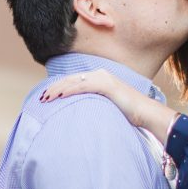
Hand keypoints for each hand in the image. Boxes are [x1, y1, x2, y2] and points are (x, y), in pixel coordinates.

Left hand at [40, 69, 176, 139]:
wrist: (146, 113)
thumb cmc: (129, 114)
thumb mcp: (108, 107)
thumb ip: (95, 104)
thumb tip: (82, 113)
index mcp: (99, 78)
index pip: (74, 81)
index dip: (59, 88)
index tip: (46, 96)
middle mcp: (100, 75)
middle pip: (70, 80)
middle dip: (54, 89)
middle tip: (41, 98)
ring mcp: (103, 78)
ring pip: (74, 82)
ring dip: (57, 91)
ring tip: (45, 99)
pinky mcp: (106, 84)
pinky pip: (82, 86)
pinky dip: (69, 91)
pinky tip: (59, 97)